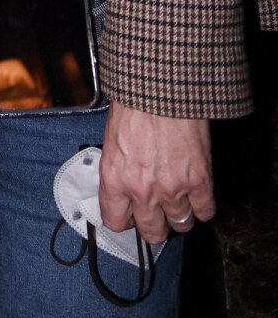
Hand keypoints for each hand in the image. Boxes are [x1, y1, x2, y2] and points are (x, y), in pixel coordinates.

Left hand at [98, 101, 213, 245]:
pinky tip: (197, 193)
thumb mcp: (112, 137)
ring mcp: (172, 188)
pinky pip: (205, 211)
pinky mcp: (199, 181)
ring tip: (179, 200)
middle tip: (157, 212)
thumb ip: (118, 166)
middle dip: (155, 224)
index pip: (115, 221)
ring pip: (181, 225)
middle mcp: (142, 189)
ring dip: (180, 215)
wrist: (160, 85)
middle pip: (152, 232)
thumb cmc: (134, 102)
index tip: (129, 216)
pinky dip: (203, 205)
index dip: (124, 220)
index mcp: (114, 177)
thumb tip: (122, 182)